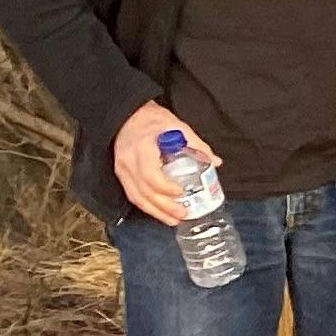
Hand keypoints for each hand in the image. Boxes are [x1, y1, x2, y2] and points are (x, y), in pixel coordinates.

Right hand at [112, 102, 208, 223]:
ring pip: (137, 196)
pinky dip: (146, 206)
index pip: (150, 174)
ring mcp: (122, 169)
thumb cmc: (153, 120)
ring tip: (172, 220)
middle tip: (183, 213)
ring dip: (155, 211)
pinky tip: (159, 212)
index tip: (182, 192)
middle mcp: (128, 161)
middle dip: (164, 206)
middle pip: (144, 190)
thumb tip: (215, 162)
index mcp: (142, 148)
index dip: (166, 187)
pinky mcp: (121, 174)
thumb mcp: (178, 126)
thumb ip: (196, 145)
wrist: (128, 115)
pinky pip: (132, 194)